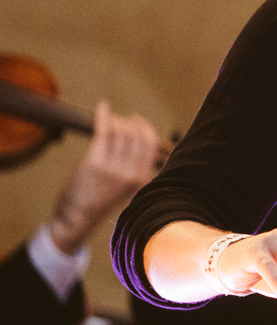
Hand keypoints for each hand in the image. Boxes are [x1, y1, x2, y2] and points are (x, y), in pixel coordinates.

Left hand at [49, 101, 159, 253]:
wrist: (77, 217)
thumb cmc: (100, 199)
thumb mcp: (128, 187)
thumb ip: (138, 168)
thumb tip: (147, 143)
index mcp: (142, 177)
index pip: (151, 143)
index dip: (144, 127)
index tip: (136, 120)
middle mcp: (131, 172)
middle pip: (137, 134)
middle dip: (129, 121)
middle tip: (120, 119)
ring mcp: (113, 167)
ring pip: (121, 131)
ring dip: (115, 120)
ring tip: (108, 120)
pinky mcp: (95, 162)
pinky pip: (104, 131)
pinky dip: (103, 115)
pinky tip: (102, 107)